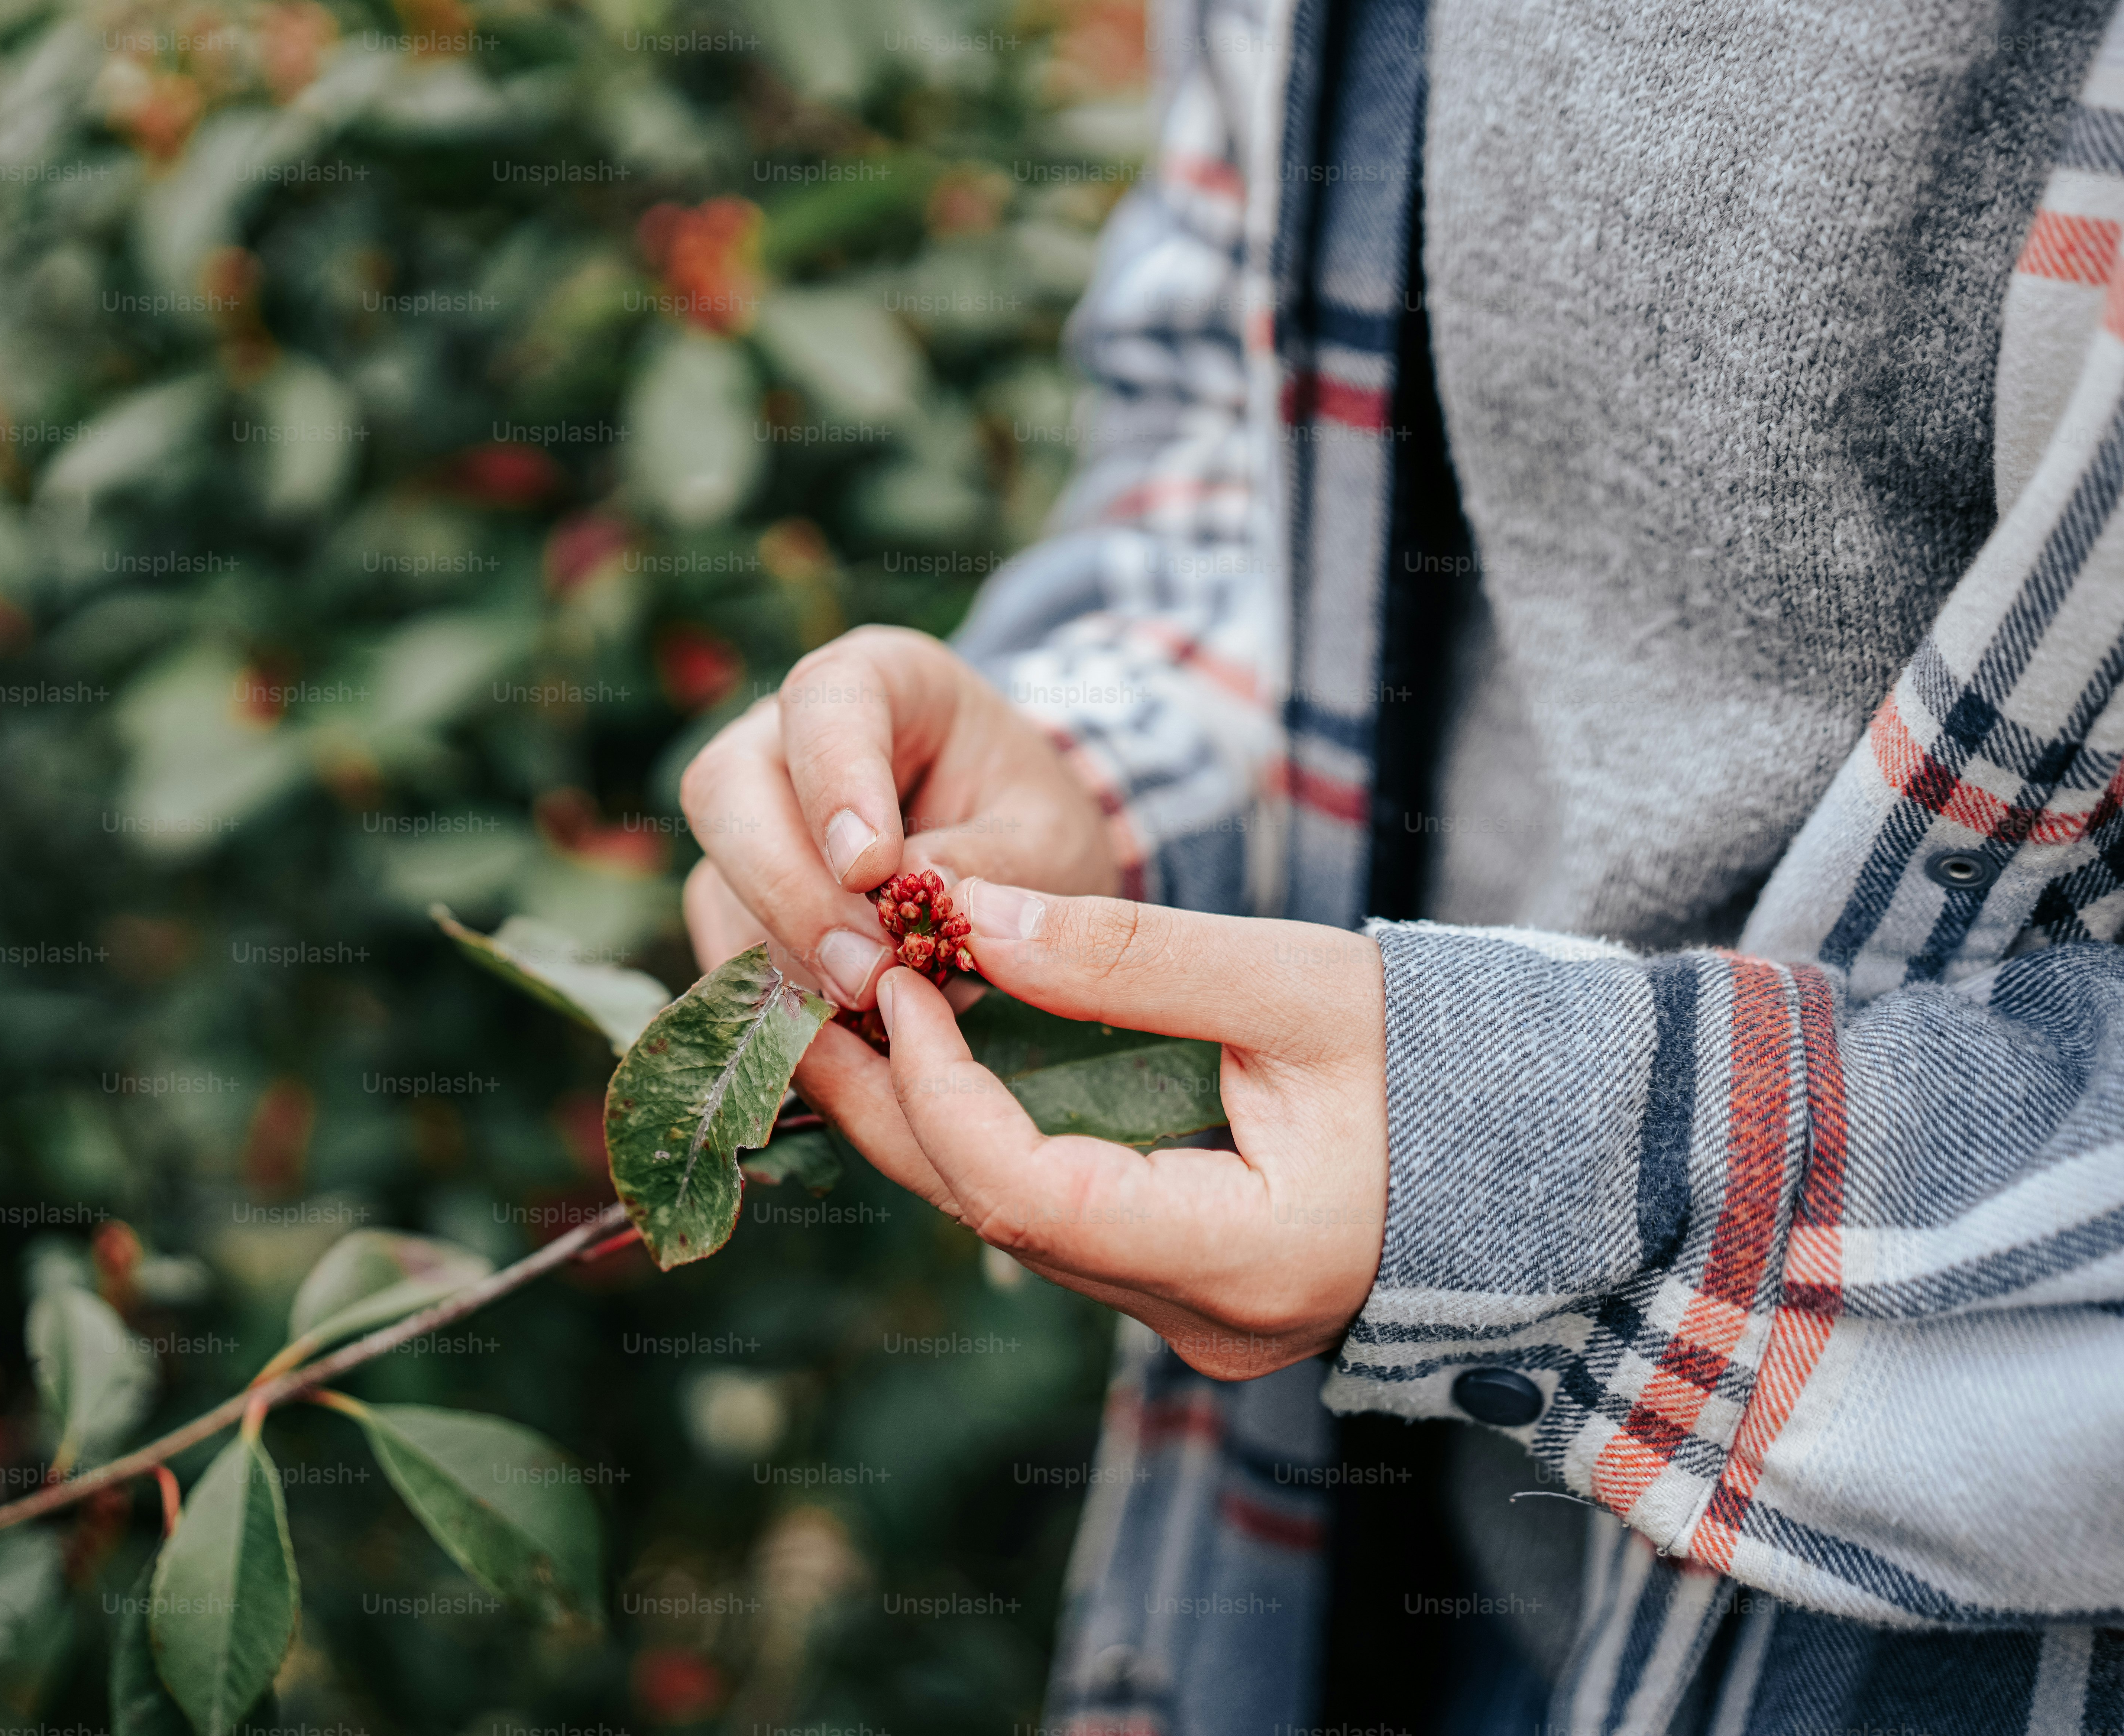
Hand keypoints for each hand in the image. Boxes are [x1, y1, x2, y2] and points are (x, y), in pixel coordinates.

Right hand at [678, 626, 1121, 1007]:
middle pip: (730, 790)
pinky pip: (726, 944)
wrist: (1021, 863)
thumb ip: (994, 860)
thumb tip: (921, 892)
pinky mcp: (738, 892)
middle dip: (790, 890)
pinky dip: (780, 993)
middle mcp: (790, 734)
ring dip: (790, 956)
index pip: (822, 703)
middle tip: (867, 974)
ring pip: (719, 879)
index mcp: (879, 679)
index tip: (871, 869)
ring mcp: (752, 814)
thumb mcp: (1049, 838)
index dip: (833, 783)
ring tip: (878, 1006)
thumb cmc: (1036, 828)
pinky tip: (849, 1024)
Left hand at [798, 879, 1388, 1379]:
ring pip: (1015, 1223)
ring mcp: (1193, 1317)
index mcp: (1249, 1259)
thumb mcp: (1298, 984)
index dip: (941, 1085)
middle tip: (809, 999)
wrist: (1537, 1132)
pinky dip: (987, 1137)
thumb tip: (971, 916)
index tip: (895, 978)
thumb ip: (1133, 959)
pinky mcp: (1184, 1287)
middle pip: (998, 1217)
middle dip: (893, 1106)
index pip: (1029, 1191)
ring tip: (854, 1014)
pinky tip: (937, 1063)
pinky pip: (1053, 1217)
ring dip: (928, 1120)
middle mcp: (1207, 1320)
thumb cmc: (1443, 1054)